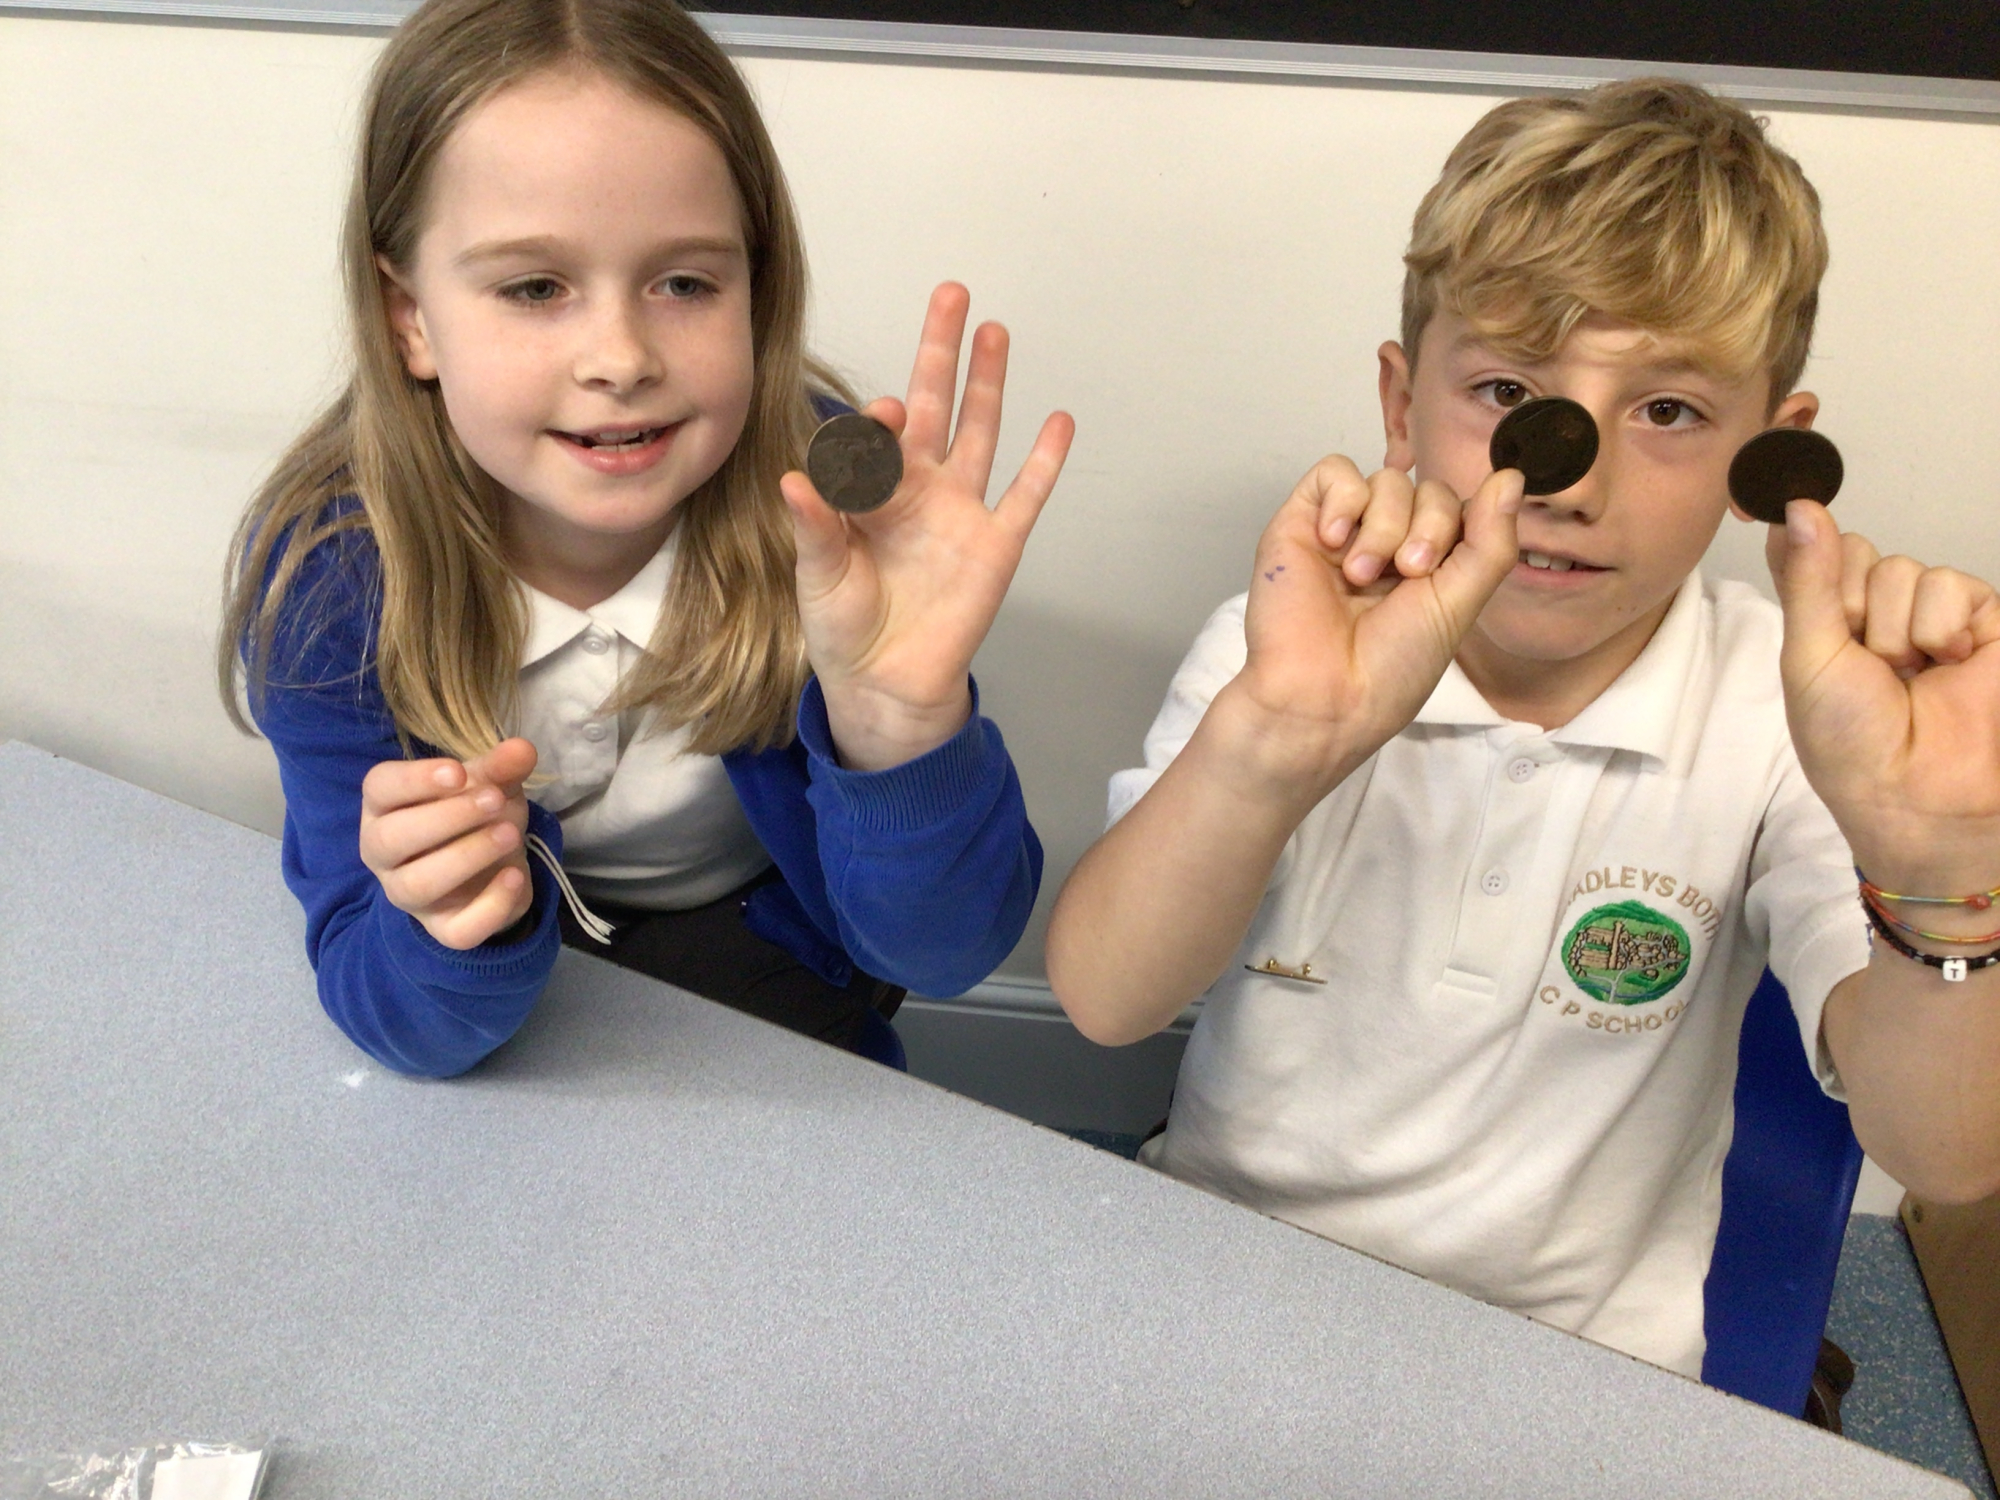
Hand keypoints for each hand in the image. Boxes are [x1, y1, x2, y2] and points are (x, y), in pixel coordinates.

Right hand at [358, 738, 537, 949]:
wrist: (494, 867)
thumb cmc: (475, 815)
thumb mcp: (490, 785)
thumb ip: (500, 769)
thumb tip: (522, 749)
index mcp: (384, 807)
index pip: (380, 789)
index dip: (415, 780)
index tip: (458, 772)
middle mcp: (384, 853)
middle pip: (391, 839)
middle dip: (446, 818)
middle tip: (494, 800)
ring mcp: (408, 895)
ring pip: (416, 886)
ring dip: (465, 857)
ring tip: (510, 833)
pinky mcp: (443, 928)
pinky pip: (457, 931)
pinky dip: (490, 905)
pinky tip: (515, 875)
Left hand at [779, 282, 1073, 771]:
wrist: (884, 681)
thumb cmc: (842, 622)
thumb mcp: (816, 571)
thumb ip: (813, 524)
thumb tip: (795, 479)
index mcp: (869, 488)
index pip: (879, 431)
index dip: (879, 417)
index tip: (880, 416)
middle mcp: (918, 487)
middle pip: (936, 403)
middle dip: (941, 350)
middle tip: (951, 295)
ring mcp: (961, 511)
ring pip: (980, 431)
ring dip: (988, 383)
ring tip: (995, 331)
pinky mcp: (996, 544)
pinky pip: (1026, 495)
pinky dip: (1045, 460)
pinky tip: (1059, 422)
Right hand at [1223, 456, 1522, 795]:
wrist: (1324, 693)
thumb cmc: (1391, 667)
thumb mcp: (1458, 604)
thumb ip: (1490, 542)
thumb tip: (1512, 475)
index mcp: (1429, 565)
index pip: (1458, 507)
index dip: (1458, 524)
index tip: (1437, 571)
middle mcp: (1387, 543)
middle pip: (1426, 488)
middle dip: (1426, 525)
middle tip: (1406, 573)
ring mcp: (1345, 531)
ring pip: (1385, 479)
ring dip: (1383, 525)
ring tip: (1360, 574)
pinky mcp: (1301, 523)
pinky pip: (1334, 472)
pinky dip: (1344, 499)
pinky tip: (1334, 539)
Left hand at [1768, 501, 1999, 896]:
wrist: (1919, 797)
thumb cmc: (1850, 741)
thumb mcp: (1809, 657)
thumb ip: (1806, 579)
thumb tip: (1796, 505)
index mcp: (1825, 619)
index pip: (1814, 548)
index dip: (1815, 576)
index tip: (1822, 619)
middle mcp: (1875, 611)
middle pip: (1861, 553)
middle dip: (1856, 610)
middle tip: (1868, 667)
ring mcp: (1931, 616)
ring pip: (1907, 570)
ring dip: (1898, 628)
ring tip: (1908, 676)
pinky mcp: (1983, 623)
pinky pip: (1956, 586)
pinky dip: (1944, 628)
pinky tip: (1947, 666)